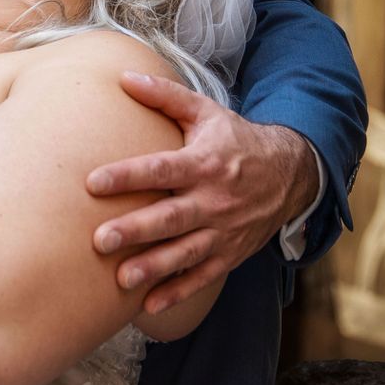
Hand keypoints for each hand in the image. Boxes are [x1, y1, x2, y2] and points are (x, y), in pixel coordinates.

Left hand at [86, 73, 318, 313]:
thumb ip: (165, 97)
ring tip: (120, 279)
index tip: (92, 182)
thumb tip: (123, 77)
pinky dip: (177, 293)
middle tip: (98, 240)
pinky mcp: (230, 254)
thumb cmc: (236, 140)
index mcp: (204, 162)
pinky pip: (202, 277)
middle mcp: (214, 199)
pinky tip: (148, 306)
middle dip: (135, 230)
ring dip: (153, 267)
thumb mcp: (206, 112)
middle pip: (171, 218)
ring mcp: (224, 231)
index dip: (128, 176)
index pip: (161, 170)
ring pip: (185, 253)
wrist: (291, 174)